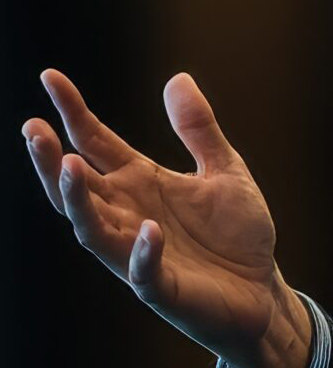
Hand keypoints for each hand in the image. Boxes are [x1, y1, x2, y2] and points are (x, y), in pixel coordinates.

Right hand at [22, 69, 310, 367]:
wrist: (262, 292)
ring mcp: (140, 253)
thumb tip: (177, 78)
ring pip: (93, 229)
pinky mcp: (163, 289)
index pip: (95, 141)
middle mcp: (129, 215)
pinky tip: (148, 229)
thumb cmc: (237, 235)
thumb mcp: (225, 170)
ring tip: (68, 165)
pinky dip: (142, 252)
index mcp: (139, 182)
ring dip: (78, 200)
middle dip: (52, 159)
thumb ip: (200, 129)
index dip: (72, 111)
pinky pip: (143, 273)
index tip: (50, 76)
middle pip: (77, 186)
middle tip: (33, 128)